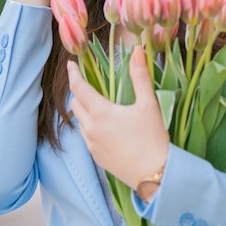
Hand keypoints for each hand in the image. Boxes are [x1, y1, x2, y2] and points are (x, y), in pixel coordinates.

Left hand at [68, 46, 169, 189]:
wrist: (155, 175)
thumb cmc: (152, 137)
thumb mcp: (148, 103)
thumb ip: (140, 75)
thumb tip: (137, 50)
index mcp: (101, 113)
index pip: (79, 88)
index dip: (73, 74)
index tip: (70, 64)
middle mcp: (91, 128)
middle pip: (75, 104)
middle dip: (78, 91)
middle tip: (88, 81)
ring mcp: (92, 145)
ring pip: (79, 121)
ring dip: (83, 109)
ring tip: (96, 102)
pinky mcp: (97, 157)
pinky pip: (86, 136)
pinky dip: (89, 124)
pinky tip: (104, 124)